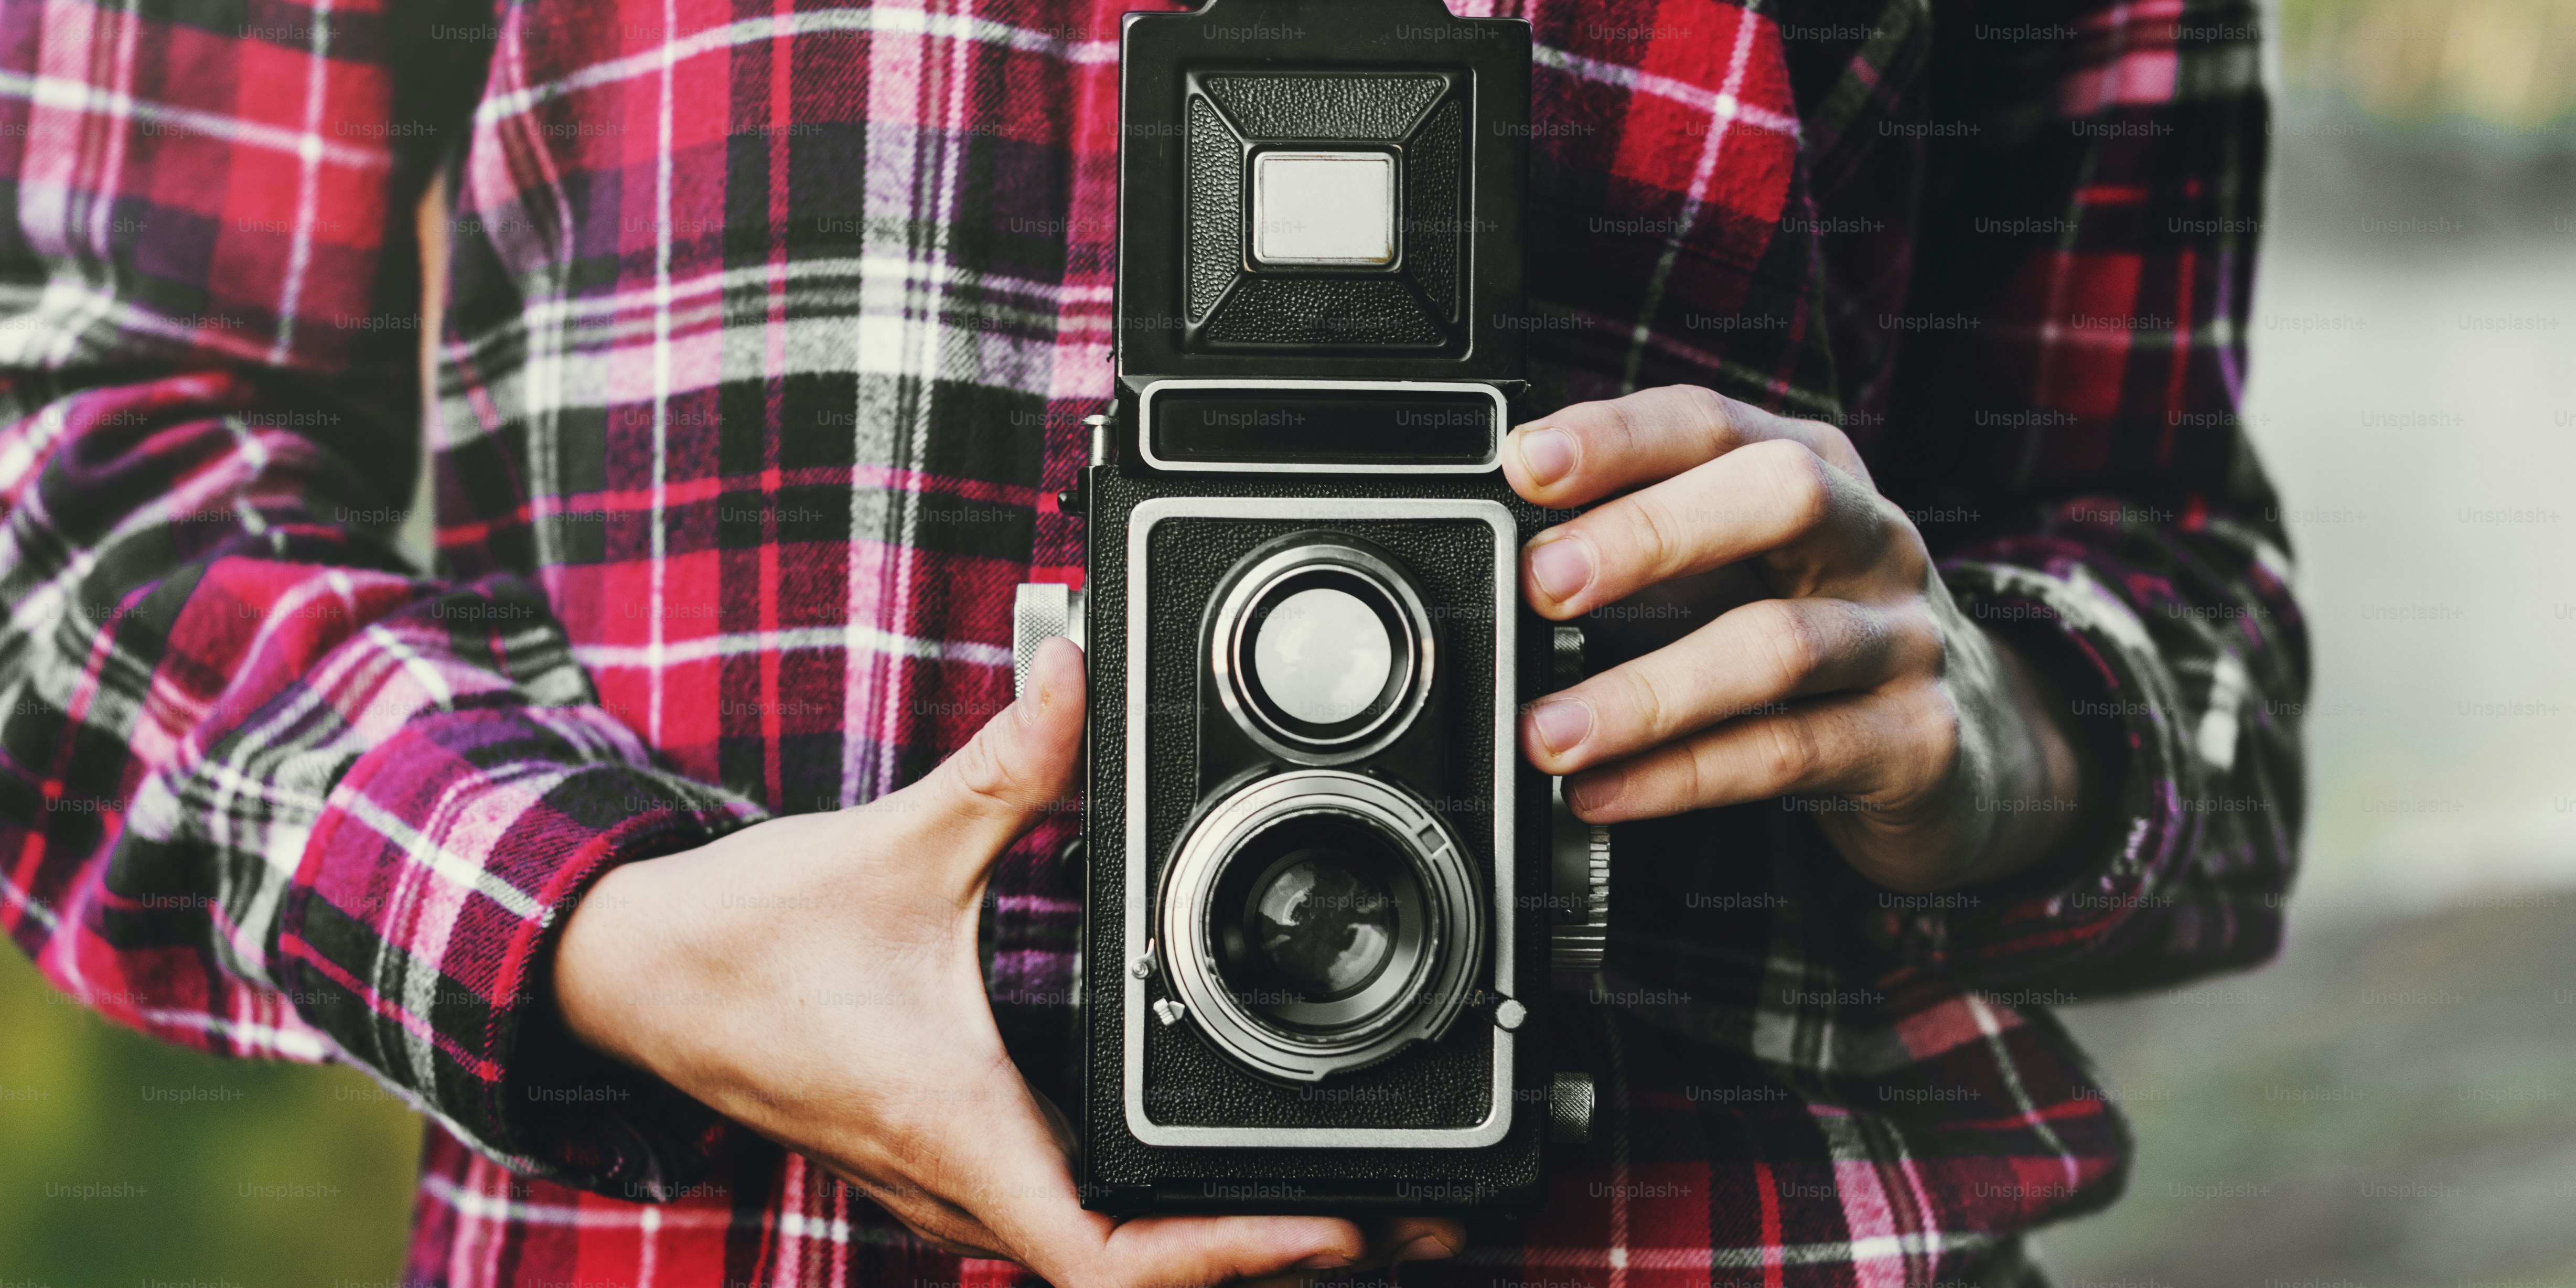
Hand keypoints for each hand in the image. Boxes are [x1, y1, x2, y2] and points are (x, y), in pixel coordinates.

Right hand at [555, 639, 1461, 1284]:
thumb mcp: (890, 843)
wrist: (625, 977)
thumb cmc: (733, 940)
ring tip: (1335, 1203)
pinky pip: (1062, 1218)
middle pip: (1133, 1279)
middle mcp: (955, 1183)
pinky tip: (1205, 1170)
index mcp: (956, 1127)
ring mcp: (945, 1186)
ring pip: (1098, 1258)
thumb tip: (1076, 676)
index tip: (1331, 1221)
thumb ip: (1005, 765)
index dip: (1230, 1257)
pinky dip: (1149, 1214)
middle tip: (1391, 1210)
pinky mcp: (940, 1161)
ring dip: (1211, 1246)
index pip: (1109, 1259)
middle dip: (1264, 1256)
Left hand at [1503, 386, 2087, 892]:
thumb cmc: (1825, 633)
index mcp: (1815, 471)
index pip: (1715, 423)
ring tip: (1548, 733)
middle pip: (1780, 496)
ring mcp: (1903, 640)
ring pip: (1779, 646)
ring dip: (1647, 691)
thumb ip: (1650, 544)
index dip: (1620, 435)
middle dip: (1651, 531)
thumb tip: (1507, 546)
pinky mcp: (1916, 742)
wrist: (1976, 747)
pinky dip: (1685, 776)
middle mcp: (1870, 538)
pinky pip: (1791, 754)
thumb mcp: (1749, 564)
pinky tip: (1606, 793)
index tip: (1526, 463)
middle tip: (1543, 584)